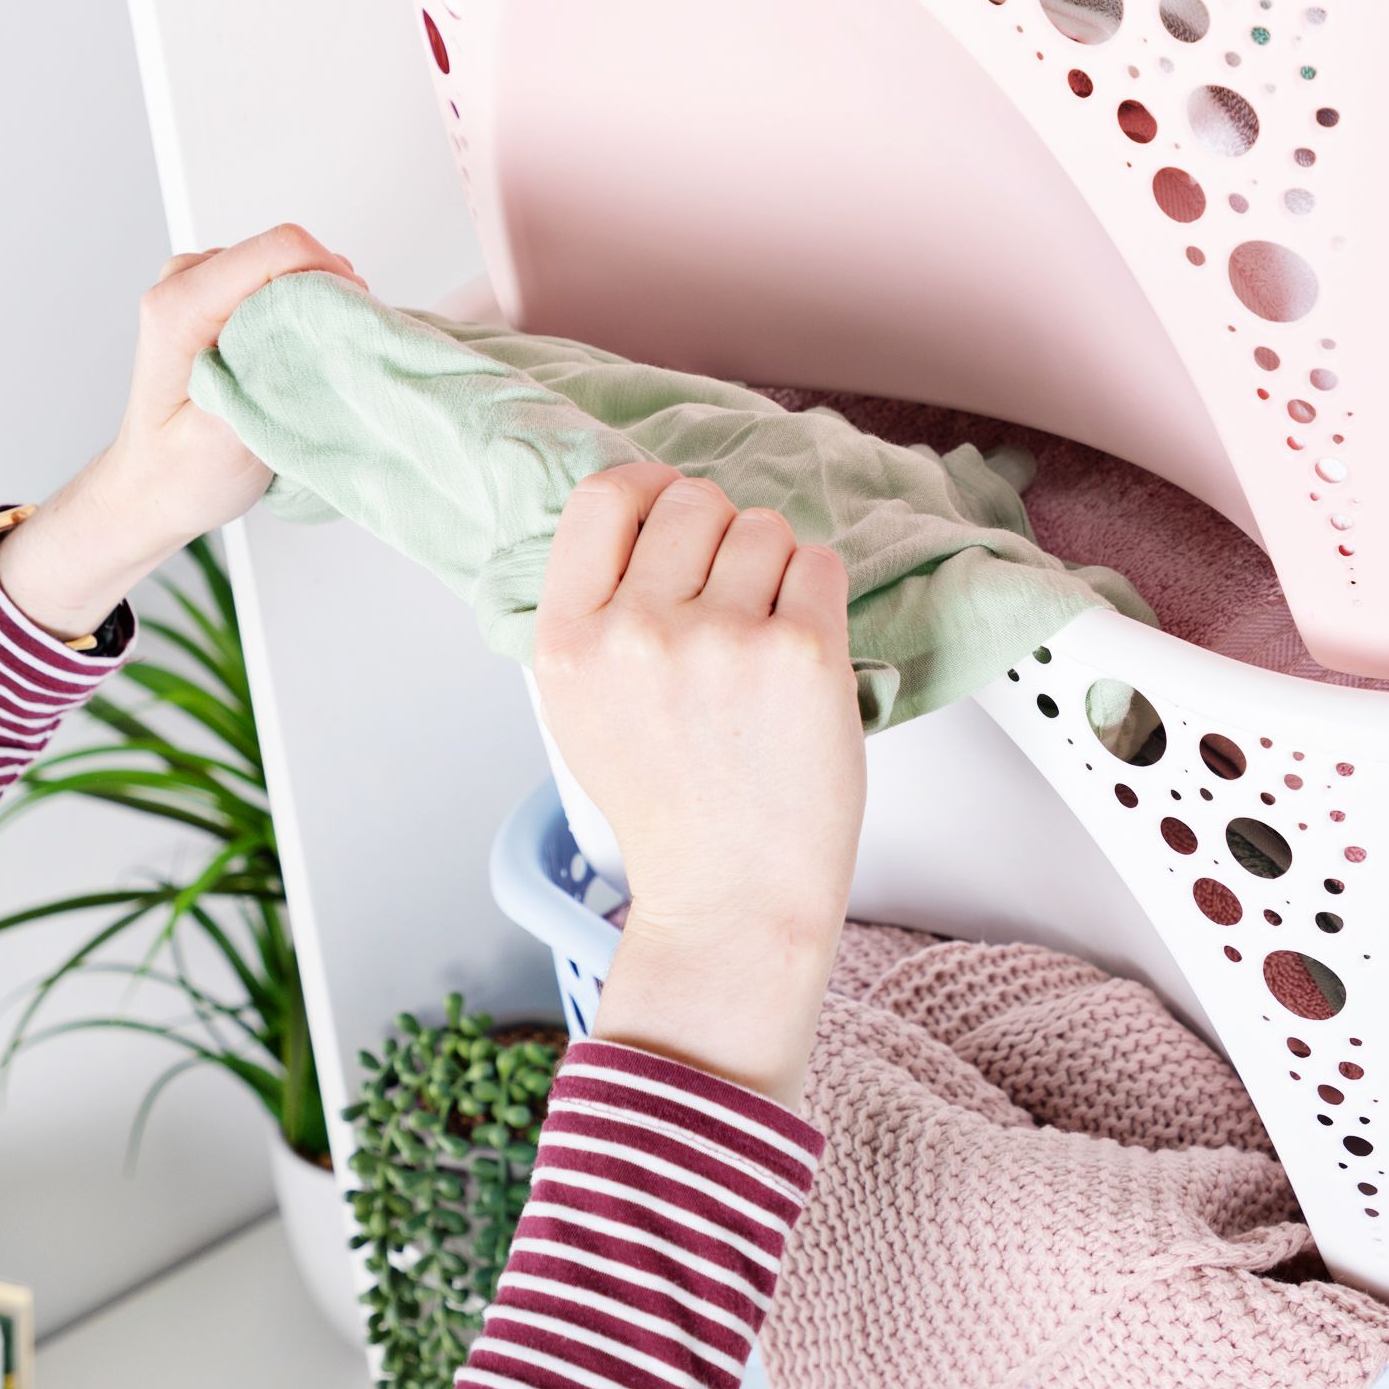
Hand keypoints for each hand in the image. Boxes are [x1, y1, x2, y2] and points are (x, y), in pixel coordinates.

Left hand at [0, 226, 363, 640]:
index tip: (351, 328)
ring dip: (317, 307)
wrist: (150, 489)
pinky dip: (303, 313)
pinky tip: (298, 356)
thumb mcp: (221, 441)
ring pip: (288, 264)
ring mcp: (200, 285)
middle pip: (287, 252)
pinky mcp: (218, 297)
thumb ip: (263, 379)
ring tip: (313, 364)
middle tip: (335, 357)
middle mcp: (183, 281)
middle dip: (328, 295)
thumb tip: (315, 337)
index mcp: (178, 307)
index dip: (333, 279)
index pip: (279, 250)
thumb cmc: (179, 474)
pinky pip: (280, 281)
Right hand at [532, 464, 865, 1106]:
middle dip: (720, 537)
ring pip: (763, 527)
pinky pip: (819, 563)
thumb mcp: (582, 709)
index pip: (604, 497)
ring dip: (773, 570)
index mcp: (569, 641)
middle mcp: (637, 632)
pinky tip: (799, 655)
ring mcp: (722, 639)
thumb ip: (598, 612)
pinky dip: (817, 597)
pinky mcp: (801, 650)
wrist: (733, 898)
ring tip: (762, 644)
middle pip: (694, 501)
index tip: (672, 507)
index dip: (649, 490)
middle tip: (729, 604)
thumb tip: (643, 514)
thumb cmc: (671, 809)